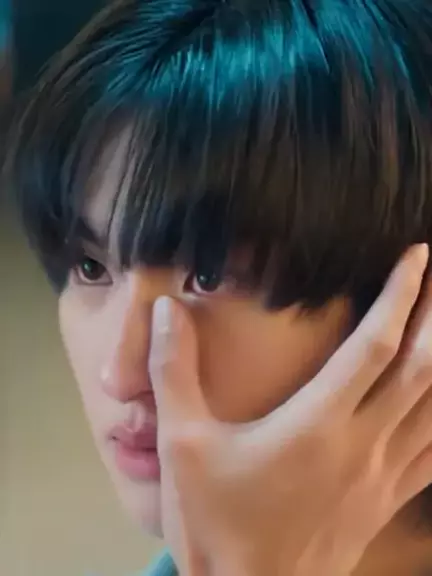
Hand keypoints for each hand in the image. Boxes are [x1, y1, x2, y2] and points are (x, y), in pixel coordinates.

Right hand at [150, 244, 431, 575]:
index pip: (374, 345)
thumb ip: (174, 371)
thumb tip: (168, 311)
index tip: (416, 255)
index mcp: (317, 424)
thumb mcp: (181, 444)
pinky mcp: (388, 500)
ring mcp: (383, 475)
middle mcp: (363, 443)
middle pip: (422, 366)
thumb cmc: (215, 523)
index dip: (400, 295)